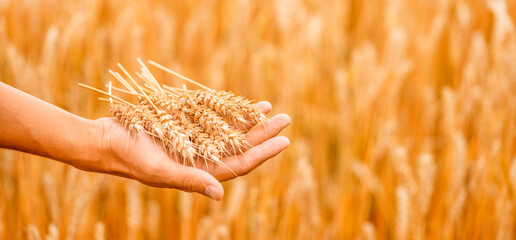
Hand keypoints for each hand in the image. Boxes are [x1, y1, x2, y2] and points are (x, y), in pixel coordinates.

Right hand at [92, 101, 289, 199]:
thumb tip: (221, 194)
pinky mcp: (186, 124)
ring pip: (230, 130)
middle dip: (264, 133)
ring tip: (269, 109)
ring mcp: (195, 139)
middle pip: (241, 145)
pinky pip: (213, 117)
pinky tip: (241, 103)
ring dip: (249, 120)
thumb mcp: (161, 171)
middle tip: (286, 120)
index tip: (284, 141)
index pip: (240, 163)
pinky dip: (227, 110)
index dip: (263, 153)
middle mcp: (202, 156)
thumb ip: (191, 180)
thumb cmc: (131, 159)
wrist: (107, 140)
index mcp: (201, 172)